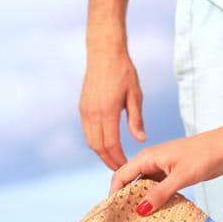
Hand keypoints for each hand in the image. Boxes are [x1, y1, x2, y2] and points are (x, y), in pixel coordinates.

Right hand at [79, 47, 145, 169]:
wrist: (104, 53)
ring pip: (90, 141)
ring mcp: (85, 111)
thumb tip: (140, 140)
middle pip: (97, 147)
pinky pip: (87, 131)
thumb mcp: (135, 94)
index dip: (118, 158)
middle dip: (108, 160)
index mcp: (107, 111)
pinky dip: (95, 141)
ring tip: (114, 158)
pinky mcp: (82, 107)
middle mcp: (92, 113)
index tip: (126, 166)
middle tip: (120, 168)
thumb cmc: (124, 71)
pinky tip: (106, 143)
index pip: (111, 144)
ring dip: (100, 153)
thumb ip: (136, 119)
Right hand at [109, 131, 222, 214]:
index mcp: (148, 157)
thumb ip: (160, 193)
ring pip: (143, 186)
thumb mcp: (181, 177)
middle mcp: (151, 162)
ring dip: (140, 200)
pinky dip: (153, 198)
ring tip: (135, 221)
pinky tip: (153, 212)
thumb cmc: (204, 156)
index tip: (110, 213)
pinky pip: (156, 187)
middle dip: (124, 198)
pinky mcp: (172, 174)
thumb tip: (140, 210)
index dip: (113, 193)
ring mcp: (162, 168)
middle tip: (122, 221)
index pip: (121, 176)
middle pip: (129, 181)